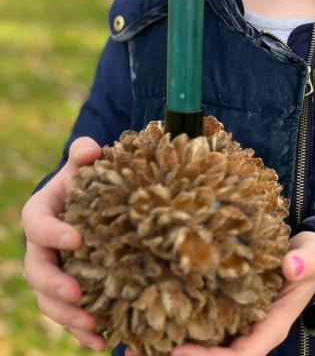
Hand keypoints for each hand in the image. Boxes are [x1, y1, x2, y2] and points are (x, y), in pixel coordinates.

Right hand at [22, 137, 104, 350]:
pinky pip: (70, 315)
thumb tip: (90, 149)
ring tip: (94, 326)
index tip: (77, 240)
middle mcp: (40, 247)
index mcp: (40, 214)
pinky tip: (104, 342)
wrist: (95, 199)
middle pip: (37, 272)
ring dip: (68, 317)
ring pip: (49, 301)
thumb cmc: (89, 178)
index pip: (37, 225)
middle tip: (79, 293)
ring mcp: (53, 272)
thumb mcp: (85, 163)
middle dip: (55, 286)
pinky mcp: (71, 289)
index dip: (53, 233)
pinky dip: (83, 332)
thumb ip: (84, 154)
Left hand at [126, 231, 314, 355]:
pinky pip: (197, 327)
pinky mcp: (223, 311)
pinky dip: (172, 327)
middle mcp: (249, 333)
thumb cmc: (309, 259)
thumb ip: (304, 263)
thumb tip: (289, 266)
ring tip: (129, 345)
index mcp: (270, 327)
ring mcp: (235, 325)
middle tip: (135, 352)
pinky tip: (144, 320)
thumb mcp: (312, 258)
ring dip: (166, 350)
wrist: (305, 256)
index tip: (177, 352)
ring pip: (200, 347)